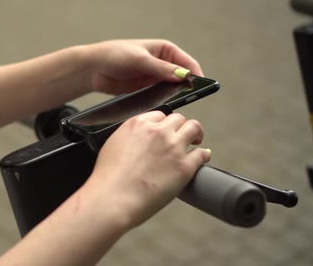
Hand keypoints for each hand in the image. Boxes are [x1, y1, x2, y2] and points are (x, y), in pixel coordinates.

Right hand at [82, 111, 210, 229]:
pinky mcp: (184, 167)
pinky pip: (202, 154)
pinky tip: (202, 158)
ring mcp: (173, 148)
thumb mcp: (113, 144)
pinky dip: (203, 155)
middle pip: (178, 119)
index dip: (163, 124)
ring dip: (196, 134)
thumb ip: (130, 137)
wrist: (114, 198)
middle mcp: (158, 132)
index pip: (159, 115)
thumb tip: (138, 141)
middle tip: (180, 136)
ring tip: (196, 141)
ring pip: (194, 128)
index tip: (164, 131)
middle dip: (179, 127)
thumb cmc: (108, 177)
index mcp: (138, 124)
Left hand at [85, 39, 203, 93]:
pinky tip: (162, 104)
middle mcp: (163, 63)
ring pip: (172, 88)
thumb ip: (161, 68)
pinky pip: (160, 95)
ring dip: (174, 94)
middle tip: (188, 97)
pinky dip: (163, 100)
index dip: (195, 74)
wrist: (93, 68)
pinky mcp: (146, 89)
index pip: (187, 62)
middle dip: (185, 86)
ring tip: (174, 100)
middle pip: (182, 77)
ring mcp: (154, 77)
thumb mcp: (140, 60)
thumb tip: (183, 74)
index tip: (199, 86)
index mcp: (165, 50)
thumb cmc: (114, 54)